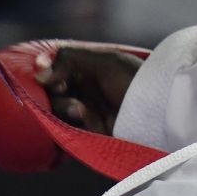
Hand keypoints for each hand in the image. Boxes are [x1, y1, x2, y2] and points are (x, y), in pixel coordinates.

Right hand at [27, 42, 144, 135]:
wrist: (157, 110)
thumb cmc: (133, 79)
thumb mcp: (104, 61)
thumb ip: (69, 59)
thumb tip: (39, 75)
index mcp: (84, 71)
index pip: (53, 74)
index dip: (49, 76)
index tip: (52, 78)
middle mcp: (82, 92)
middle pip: (51, 95)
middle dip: (55, 95)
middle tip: (65, 90)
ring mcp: (85, 114)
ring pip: (56, 114)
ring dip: (63, 110)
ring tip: (80, 110)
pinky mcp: (88, 135)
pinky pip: (65, 134)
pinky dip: (65, 131)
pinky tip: (76, 124)